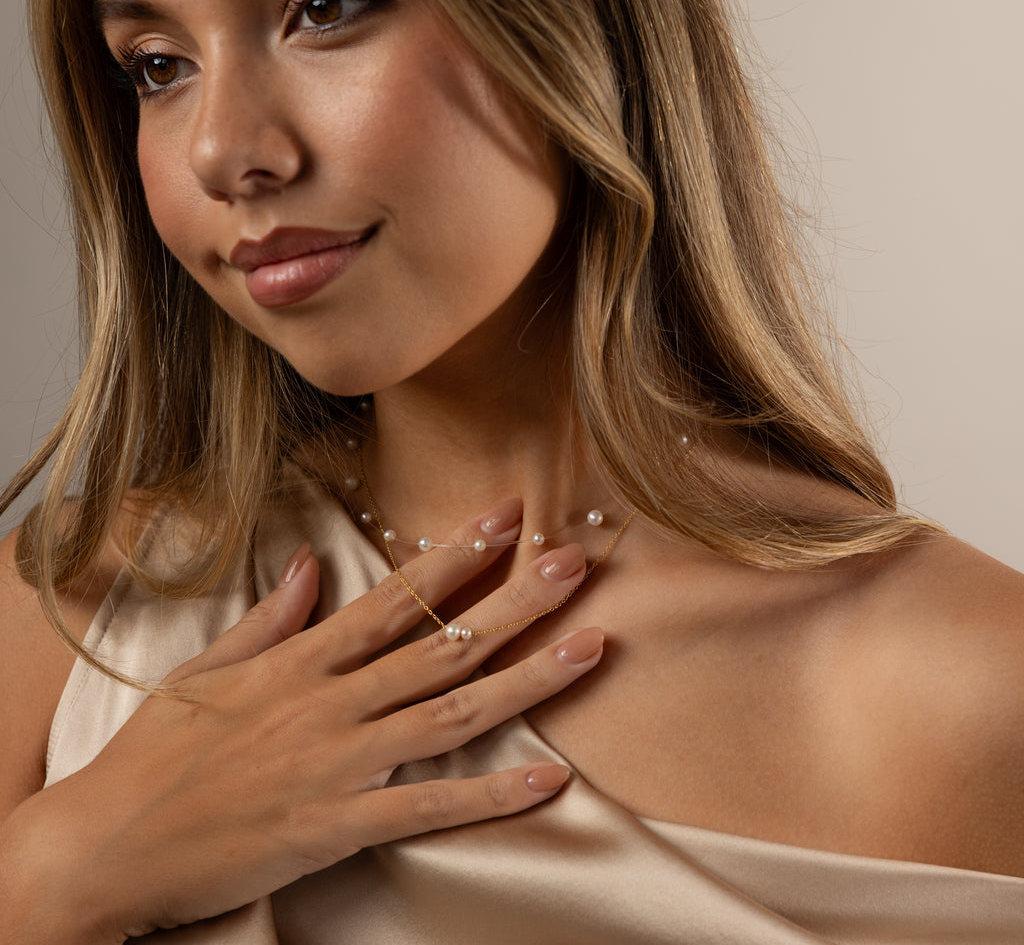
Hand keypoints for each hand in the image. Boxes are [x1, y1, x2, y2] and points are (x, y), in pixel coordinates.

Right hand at [3, 499, 601, 942]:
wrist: (104, 848)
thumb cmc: (154, 756)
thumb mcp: (208, 670)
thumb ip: (268, 618)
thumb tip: (305, 565)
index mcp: (299, 662)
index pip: (394, 597)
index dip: (455, 556)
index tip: (505, 517)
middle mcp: (330, 704)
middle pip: (440, 644)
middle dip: (514, 600)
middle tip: (574, 562)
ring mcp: (340, 764)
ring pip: (452, 713)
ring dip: (527, 680)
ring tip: (588, 647)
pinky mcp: (338, 826)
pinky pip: (430, 808)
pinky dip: (493, 796)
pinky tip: (549, 779)